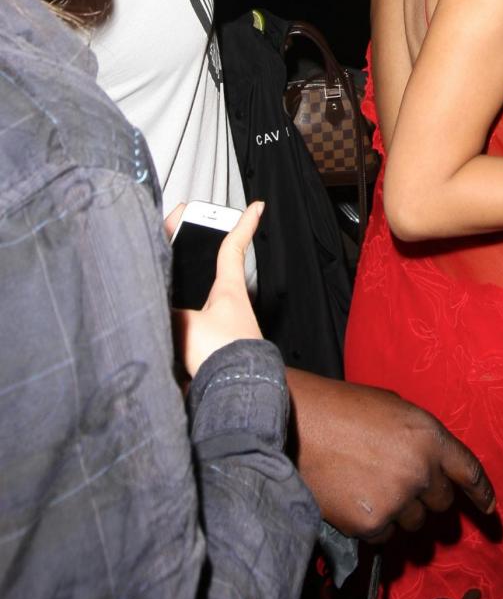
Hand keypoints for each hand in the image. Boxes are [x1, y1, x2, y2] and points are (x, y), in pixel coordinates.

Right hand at [171, 202, 263, 377]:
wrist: (234, 391)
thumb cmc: (222, 352)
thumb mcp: (188, 324)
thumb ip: (167, 312)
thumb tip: (148, 311)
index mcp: (228, 288)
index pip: (233, 247)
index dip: (243, 224)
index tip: (257, 206)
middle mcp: (227, 302)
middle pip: (209, 267)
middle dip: (193, 247)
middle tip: (177, 226)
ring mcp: (221, 324)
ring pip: (197, 295)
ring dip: (181, 284)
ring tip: (155, 268)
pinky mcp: (212, 345)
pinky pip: (190, 323)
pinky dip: (176, 315)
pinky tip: (159, 316)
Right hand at [284, 370, 495, 540]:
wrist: (295, 425)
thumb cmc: (340, 409)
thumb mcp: (393, 408)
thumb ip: (420, 439)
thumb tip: (431, 467)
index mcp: (430, 436)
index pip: (469, 471)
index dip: (481, 492)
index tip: (489, 509)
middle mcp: (421, 471)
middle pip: (441, 503)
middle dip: (426, 498)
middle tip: (398, 485)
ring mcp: (397, 499)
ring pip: (413, 524)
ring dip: (399, 513)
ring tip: (367, 486)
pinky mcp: (371, 523)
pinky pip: (385, 537)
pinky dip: (373, 526)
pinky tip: (353, 500)